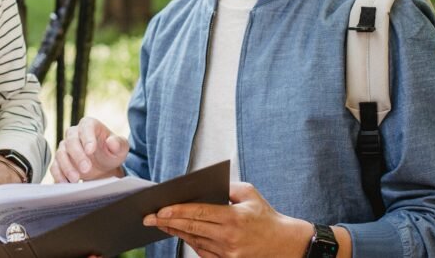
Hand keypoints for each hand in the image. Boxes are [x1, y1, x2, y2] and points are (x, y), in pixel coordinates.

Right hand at [50, 116, 128, 182]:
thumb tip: (112, 142)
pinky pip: (54, 166)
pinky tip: (66, 183)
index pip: (86, 127)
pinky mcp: (59, 161)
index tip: (91, 151)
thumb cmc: (111, 153)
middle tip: (87, 169)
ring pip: (60, 154)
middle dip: (78, 156)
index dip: (87, 138)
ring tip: (76, 179)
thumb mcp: (121, 148)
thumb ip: (119, 144)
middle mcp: (74, 133)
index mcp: (90, 125)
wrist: (103, 167)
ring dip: (67, 167)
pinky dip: (59, 175)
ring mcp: (65, 147)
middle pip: (71, 141)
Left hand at [142, 182, 313, 257]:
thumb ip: (227, 187)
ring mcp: (228, 254)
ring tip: (159, 223)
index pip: (199, 213)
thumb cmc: (266, 216)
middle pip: (192, 228)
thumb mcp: (250, 194)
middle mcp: (230, 238)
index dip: (177, 211)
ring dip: (176, 232)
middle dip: (167, 222)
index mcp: (234, 218)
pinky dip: (190, 242)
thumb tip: (204, 184)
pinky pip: (203, 252)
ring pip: (194, 241)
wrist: (287, 246)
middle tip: (148, 217)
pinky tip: (180, 233)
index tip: (159, 209)